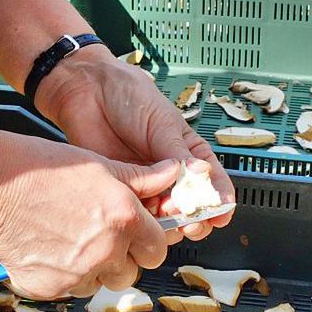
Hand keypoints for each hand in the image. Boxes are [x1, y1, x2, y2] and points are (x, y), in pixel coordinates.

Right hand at [0, 131, 181, 299]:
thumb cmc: (37, 169)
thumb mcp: (97, 164)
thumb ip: (140, 178)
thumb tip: (172, 174)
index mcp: (123, 218)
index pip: (158, 248)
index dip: (149, 240)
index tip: (138, 234)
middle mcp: (105, 250)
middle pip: (133, 272)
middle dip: (124, 257)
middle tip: (102, 235)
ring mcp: (77, 273)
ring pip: (102, 283)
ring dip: (95, 268)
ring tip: (72, 238)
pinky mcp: (50, 288)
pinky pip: (71, 290)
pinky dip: (65, 275)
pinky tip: (51, 248)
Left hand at [35, 45, 234, 240]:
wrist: (90, 92)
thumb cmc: (130, 98)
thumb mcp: (162, 124)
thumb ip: (179, 154)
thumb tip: (203, 174)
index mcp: (188, 153)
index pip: (213, 181)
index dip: (219, 200)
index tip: (221, 213)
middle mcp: (171, 172)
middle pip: (191, 205)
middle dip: (194, 216)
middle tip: (191, 218)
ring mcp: (148, 183)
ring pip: (165, 214)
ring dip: (169, 219)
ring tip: (166, 211)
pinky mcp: (125, 188)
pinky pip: (138, 211)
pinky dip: (143, 216)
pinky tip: (144, 210)